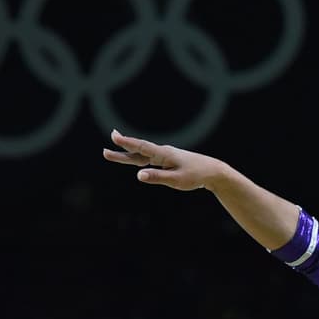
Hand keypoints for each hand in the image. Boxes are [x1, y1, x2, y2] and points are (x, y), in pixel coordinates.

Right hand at [103, 130, 229, 190]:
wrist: (212, 171)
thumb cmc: (195, 176)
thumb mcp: (176, 180)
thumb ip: (157, 177)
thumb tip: (139, 175)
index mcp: (164, 155)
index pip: (142, 147)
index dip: (127, 143)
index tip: (114, 138)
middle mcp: (163, 153)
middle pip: (138, 151)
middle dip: (122, 148)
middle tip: (107, 145)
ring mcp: (165, 156)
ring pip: (143, 155)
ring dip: (128, 152)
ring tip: (114, 150)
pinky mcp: (168, 162)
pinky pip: (149, 159)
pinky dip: (138, 157)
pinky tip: (135, 160)